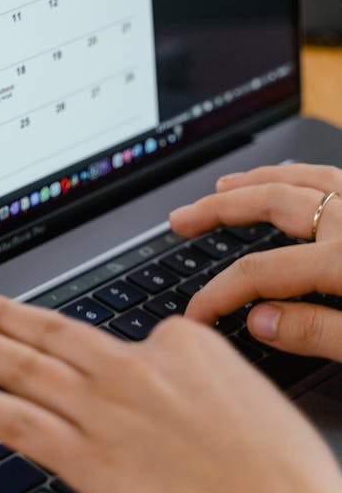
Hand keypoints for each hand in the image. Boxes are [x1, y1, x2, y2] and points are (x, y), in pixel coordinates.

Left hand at [0, 286, 340, 492]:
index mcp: (176, 343)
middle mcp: (132, 371)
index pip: (118, 338)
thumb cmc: (276, 466)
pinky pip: (17, 422)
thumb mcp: (241, 392)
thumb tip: (156, 365)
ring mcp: (104, 415)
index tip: (50, 338)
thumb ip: (184, 372)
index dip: (82, 347)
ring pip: (23, 368)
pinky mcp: (87, 461)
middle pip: (50, 335)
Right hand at [169, 163, 341, 358]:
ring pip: (300, 180)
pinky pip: (330, 178)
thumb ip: (318, 333)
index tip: (197, 313)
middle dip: (218, 210)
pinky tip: (289, 181)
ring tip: (222, 187)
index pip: (263, 272)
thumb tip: (259, 322)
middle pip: (271, 203)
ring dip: (255, 182)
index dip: (220, 293)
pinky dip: (298, 175)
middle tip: (182, 220)